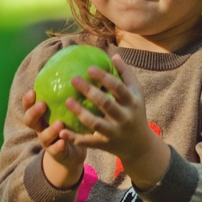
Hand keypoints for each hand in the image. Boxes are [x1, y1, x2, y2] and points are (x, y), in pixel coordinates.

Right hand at [21, 89, 85, 188]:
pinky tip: (64, 142)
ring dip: (50, 130)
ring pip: (44, 136)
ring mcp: (48, 142)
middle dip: (34, 112)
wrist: (71, 153)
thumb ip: (68, 95)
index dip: (27, 100)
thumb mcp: (65, 110)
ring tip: (59, 123)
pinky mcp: (57, 153)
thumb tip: (79, 71)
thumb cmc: (69, 125)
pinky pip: (56, 150)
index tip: (32, 91)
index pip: (29, 106)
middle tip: (42, 104)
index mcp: (41, 116)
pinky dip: (58, 146)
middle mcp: (41, 128)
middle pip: (30, 120)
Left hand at [60, 54, 170, 189]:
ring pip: (96, 123)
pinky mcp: (105, 144)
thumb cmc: (135, 112)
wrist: (139, 145)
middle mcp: (124, 117)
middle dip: (90, 91)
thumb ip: (126, 75)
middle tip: (73, 79)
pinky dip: (75, 137)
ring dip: (81, 113)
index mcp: (132, 102)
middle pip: (106, 103)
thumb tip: (114, 56)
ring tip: (67, 101)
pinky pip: (88, 141)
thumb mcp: (137, 93)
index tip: (89, 68)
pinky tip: (61, 131)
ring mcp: (114, 132)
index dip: (104, 78)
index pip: (118, 88)